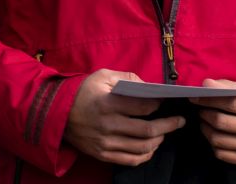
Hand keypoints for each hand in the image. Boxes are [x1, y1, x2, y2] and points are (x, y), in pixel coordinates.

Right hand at [64, 69, 184, 165]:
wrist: (56, 112)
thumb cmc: (81, 92)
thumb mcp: (101, 76)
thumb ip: (126, 77)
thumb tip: (148, 86)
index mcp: (107, 103)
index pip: (143, 107)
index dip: (158, 105)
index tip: (165, 102)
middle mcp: (107, 125)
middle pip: (148, 130)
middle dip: (169, 125)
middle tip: (179, 121)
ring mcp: (105, 142)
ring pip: (143, 147)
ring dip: (159, 140)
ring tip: (164, 132)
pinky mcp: (102, 154)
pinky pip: (131, 160)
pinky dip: (146, 155)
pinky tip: (151, 147)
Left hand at [193, 79, 235, 166]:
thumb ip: (225, 86)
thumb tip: (206, 84)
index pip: (229, 103)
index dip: (208, 99)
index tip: (193, 97)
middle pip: (220, 122)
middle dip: (204, 114)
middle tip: (200, 109)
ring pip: (217, 139)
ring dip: (205, 128)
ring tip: (206, 121)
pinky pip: (221, 154)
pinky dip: (212, 143)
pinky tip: (214, 134)